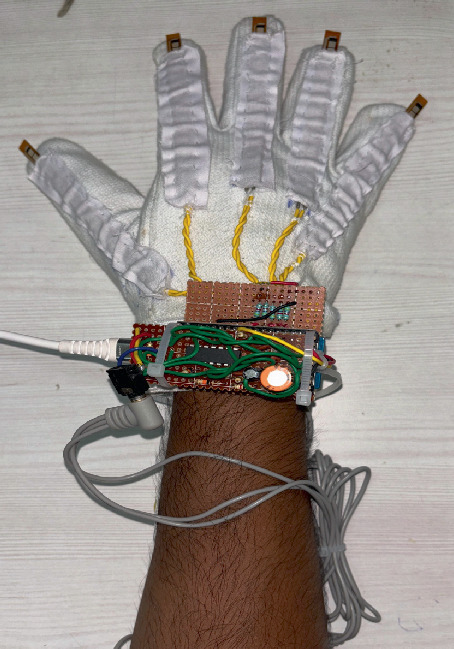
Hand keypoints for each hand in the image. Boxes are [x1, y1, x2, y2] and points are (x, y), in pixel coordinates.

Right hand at [24, 16, 418, 335]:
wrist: (231, 342)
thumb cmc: (179, 298)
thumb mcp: (119, 245)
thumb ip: (86, 195)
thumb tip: (45, 156)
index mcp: (195, 169)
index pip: (181, 102)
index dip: (177, 73)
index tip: (179, 50)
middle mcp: (247, 164)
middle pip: (254, 92)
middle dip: (256, 61)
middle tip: (262, 33)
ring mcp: (295, 186)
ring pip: (312, 116)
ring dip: (321, 82)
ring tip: (330, 54)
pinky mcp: (332, 216)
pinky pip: (363, 171)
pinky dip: (381, 143)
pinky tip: (395, 114)